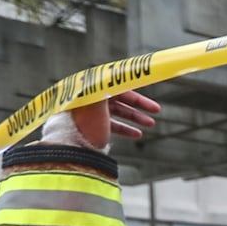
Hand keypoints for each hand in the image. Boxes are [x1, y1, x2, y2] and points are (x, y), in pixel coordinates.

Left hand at [42, 90, 160, 149]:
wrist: (70, 152)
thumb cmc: (83, 127)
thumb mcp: (97, 105)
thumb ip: (108, 89)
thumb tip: (118, 74)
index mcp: (88, 91)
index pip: (114, 84)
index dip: (133, 87)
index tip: (146, 86)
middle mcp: (88, 100)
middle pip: (118, 98)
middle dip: (138, 105)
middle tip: (156, 110)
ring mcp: (90, 114)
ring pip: (117, 112)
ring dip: (135, 117)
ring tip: (151, 124)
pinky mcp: (91, 127)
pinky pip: (112, 125)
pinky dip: (125, 128)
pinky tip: (137, 134)